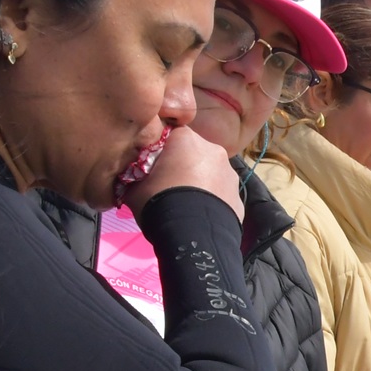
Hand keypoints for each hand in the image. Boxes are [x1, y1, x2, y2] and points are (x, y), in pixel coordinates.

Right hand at [126, 125, 243, 219]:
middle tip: (169, 186)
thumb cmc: (159, 202)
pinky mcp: (238, 197)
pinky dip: (212, 200)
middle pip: (194, 152)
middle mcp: (213, 150)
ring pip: (210, 172)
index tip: (153, 166)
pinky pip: (221, 193)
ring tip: (186, 204)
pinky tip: (200, 215)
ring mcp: (230, 173)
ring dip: (200, 182)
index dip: (161, 150)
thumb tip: (131, 176)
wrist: (192, 235)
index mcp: (186, 139)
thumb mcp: (133, 186)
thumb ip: (134, 174)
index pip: (171, 135)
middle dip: (183, 165)